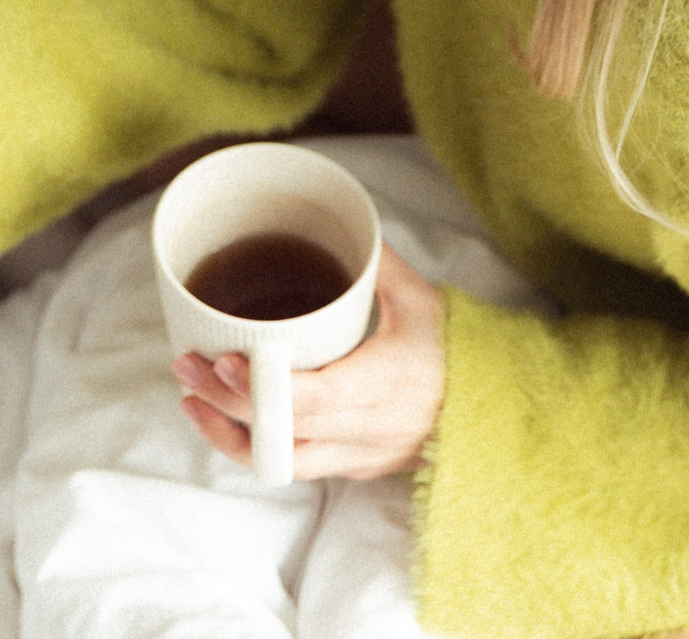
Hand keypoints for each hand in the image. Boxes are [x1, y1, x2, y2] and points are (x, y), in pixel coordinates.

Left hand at [173, 242, 447, 480]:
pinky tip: (227, 419)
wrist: (500, 415)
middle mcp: (366, 432)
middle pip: (281, 432)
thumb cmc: (462, 355)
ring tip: (193, 398)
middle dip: (225, 403)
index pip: (311, 399)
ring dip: (230, 433)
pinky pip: (296, 466)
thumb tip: (344, 221)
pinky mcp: (354, 467)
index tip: (224, 361)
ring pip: (280, 462)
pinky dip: (257, 446)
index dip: (261, 388)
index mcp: (382, 388)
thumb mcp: (423, 301)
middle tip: (187, 367)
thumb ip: (376, 263)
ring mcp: (358, 457)